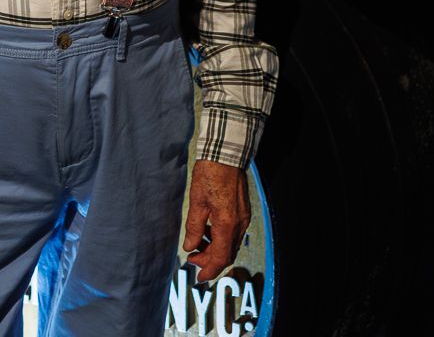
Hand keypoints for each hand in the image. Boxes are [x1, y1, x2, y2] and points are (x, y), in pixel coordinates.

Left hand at [183, 159, 249, 282]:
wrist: (227, 155)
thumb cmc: (210, 174)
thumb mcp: (196, 201)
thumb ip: (194, 227)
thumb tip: (190, 246)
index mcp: (227, 224)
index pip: (221, 257)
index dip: (210, 269)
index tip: (199, 277)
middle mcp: (239, 224)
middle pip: (227, 253)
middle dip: (210, 260)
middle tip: (193, 259)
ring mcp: (243, 217)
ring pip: (231, 244)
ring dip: (215, 249)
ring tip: (197, 244)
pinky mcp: (243, 211)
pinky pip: (233, 233)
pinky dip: (221, 238)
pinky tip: (207, 231)